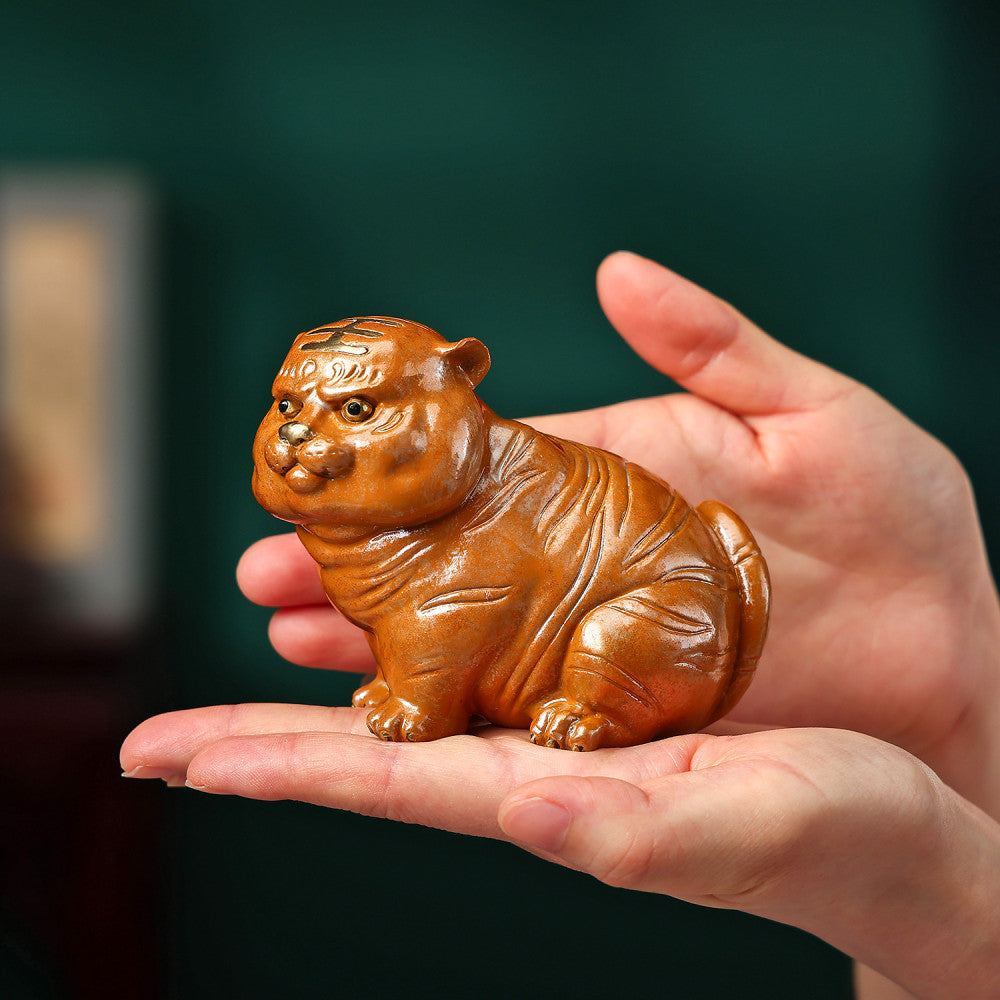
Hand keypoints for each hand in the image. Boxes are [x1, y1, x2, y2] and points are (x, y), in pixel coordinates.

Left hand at [120, 711, 999, 999]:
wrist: (892, 827)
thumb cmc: (842, 833)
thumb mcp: (753, 824)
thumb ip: (642, 837)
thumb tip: (527, 816)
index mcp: (557, 804)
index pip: (389, 787)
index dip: (282, 769)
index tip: (181, 755)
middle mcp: (537, 776)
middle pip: (369, 756)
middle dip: (260, 743)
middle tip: (156, 736)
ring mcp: (562, 744)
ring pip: (414, 714)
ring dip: (320, 695)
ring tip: (249, 664)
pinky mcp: (599, 712)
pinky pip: (485, 679)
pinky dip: (418, 658)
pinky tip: (389, 642)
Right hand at [238, 251, 999, 811]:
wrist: (948, 643)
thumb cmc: (896, 517)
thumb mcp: (811, 411)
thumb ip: (713, 344)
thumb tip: (615, 272)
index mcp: (609, 479)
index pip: (476, 476)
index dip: (397, 481)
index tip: (316, 483)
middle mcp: (583, 561)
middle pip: (448, 565)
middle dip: (355, 572)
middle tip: (265, 581)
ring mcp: (596, 639)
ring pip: (463, 643)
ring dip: (379, 645)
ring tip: (291, 646)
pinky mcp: (621, 708)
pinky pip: (520, 712)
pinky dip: (451, 712)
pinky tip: (386, 714)